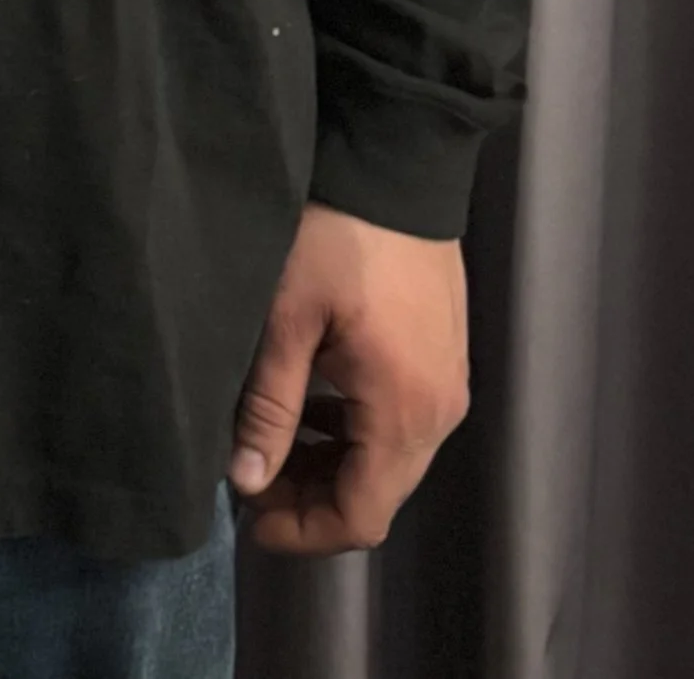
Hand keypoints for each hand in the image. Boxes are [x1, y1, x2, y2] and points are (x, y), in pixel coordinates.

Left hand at [227, 202, 468, 553]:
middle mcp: (440, 411)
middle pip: (378, 494)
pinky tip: (313, 405)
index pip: (361, 516)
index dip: (304, 532)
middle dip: (312, 500)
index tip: (248, 520)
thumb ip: (268, 406)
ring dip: (332, 465)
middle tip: (250, 477)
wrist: (397, 161)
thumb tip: (245, 481)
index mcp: (404, 411)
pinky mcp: (444, 355)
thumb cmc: (336, 236)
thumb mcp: (286, 319)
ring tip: (270, 443)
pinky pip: (401, 420)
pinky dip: (355, 431)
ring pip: (390, 460)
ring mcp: (448, 382)